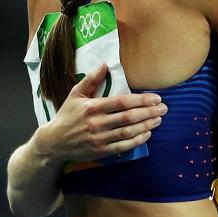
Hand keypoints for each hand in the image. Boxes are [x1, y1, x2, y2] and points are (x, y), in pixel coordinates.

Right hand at [32, 64, 165, 161]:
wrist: (53, 142)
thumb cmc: (67, 115)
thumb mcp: (75, 94)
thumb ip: (91, 80)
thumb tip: (105, 65)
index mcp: (92, 107)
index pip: (121, 102)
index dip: (141, 100)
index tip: (156, 98)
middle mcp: (96, 123)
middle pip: (128, 117)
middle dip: (149, 112)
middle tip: (164, 108)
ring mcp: (99, 139)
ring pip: (128, 132)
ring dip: (146, 126)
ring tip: (159, 119)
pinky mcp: (101, 151)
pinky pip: (123, 146)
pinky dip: (137, 141)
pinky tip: (147, 134)